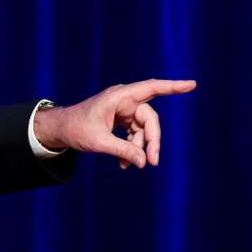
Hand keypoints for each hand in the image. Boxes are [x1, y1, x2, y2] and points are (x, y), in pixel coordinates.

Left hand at [32, 79, 196, 168]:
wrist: (59, 130)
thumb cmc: (75, 129)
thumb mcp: (98, 142)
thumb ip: (122, 150)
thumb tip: (144, 161)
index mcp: (118, 97)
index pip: (151, 88)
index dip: (172, 87)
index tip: (192, 85)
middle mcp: (124, 100)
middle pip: (149, 119)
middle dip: (152, 140)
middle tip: (152, 162)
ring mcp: (123, 110)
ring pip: (143, 129)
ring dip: (140, 148)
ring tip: (130, 166)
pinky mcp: (121, 120)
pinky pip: (135, 134)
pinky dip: (132, 148)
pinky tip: (125, 164)